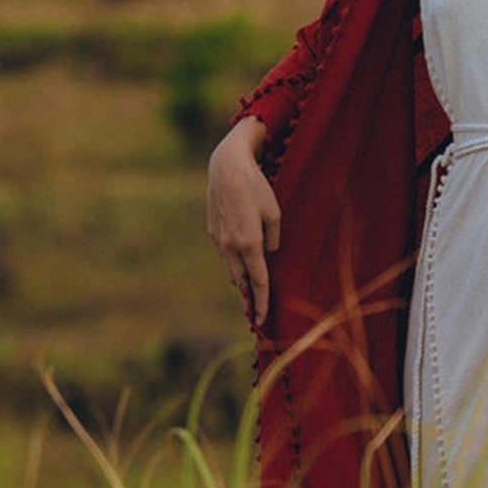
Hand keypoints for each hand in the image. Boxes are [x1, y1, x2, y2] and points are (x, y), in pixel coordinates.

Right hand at [207, 117, 279, 325]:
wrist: (226, 167)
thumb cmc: (256, 187)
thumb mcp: (275, 212)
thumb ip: (273, 240)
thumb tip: (268, 254)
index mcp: (249, 243)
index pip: (259, 281)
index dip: (263, 302)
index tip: (263, 320)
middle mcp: (231, 246)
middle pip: (241, 281)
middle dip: (250, 297)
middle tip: (258, 311)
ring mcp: (218, 240)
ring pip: (231, 269)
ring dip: (241, 282)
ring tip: (250, 293)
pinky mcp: (212, 231)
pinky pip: (225, 254)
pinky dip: (234, 263)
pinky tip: (241, 264)